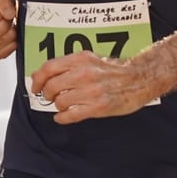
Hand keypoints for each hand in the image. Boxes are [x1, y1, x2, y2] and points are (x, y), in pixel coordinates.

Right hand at [0, 0, 16, 61]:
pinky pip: (8, 49)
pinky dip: (13, 42)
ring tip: (7, 25)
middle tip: (6, 17)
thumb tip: (9, 14)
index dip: (3, 10)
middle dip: (8, 20)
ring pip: (6, 38)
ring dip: (12, 30)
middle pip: (1, 28)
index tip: (1, 9)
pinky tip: (8, 35)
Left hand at [27, 50, 163, 123]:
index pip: (49, 68)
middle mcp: (85, 73)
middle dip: (47, 94)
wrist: (140, 79)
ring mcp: (91, 91)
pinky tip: (63, 117)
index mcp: (81, 59)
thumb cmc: (116, 71)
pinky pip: (71, 115)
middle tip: (51, 97)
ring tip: (64, 105)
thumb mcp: (91, 60)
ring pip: (60, 102)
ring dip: (58, 106)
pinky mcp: (98, 107)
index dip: (37, 79)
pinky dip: (62, 118)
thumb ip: (69, 65)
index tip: (36, 86)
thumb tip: (42, 75)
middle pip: (52, 86)